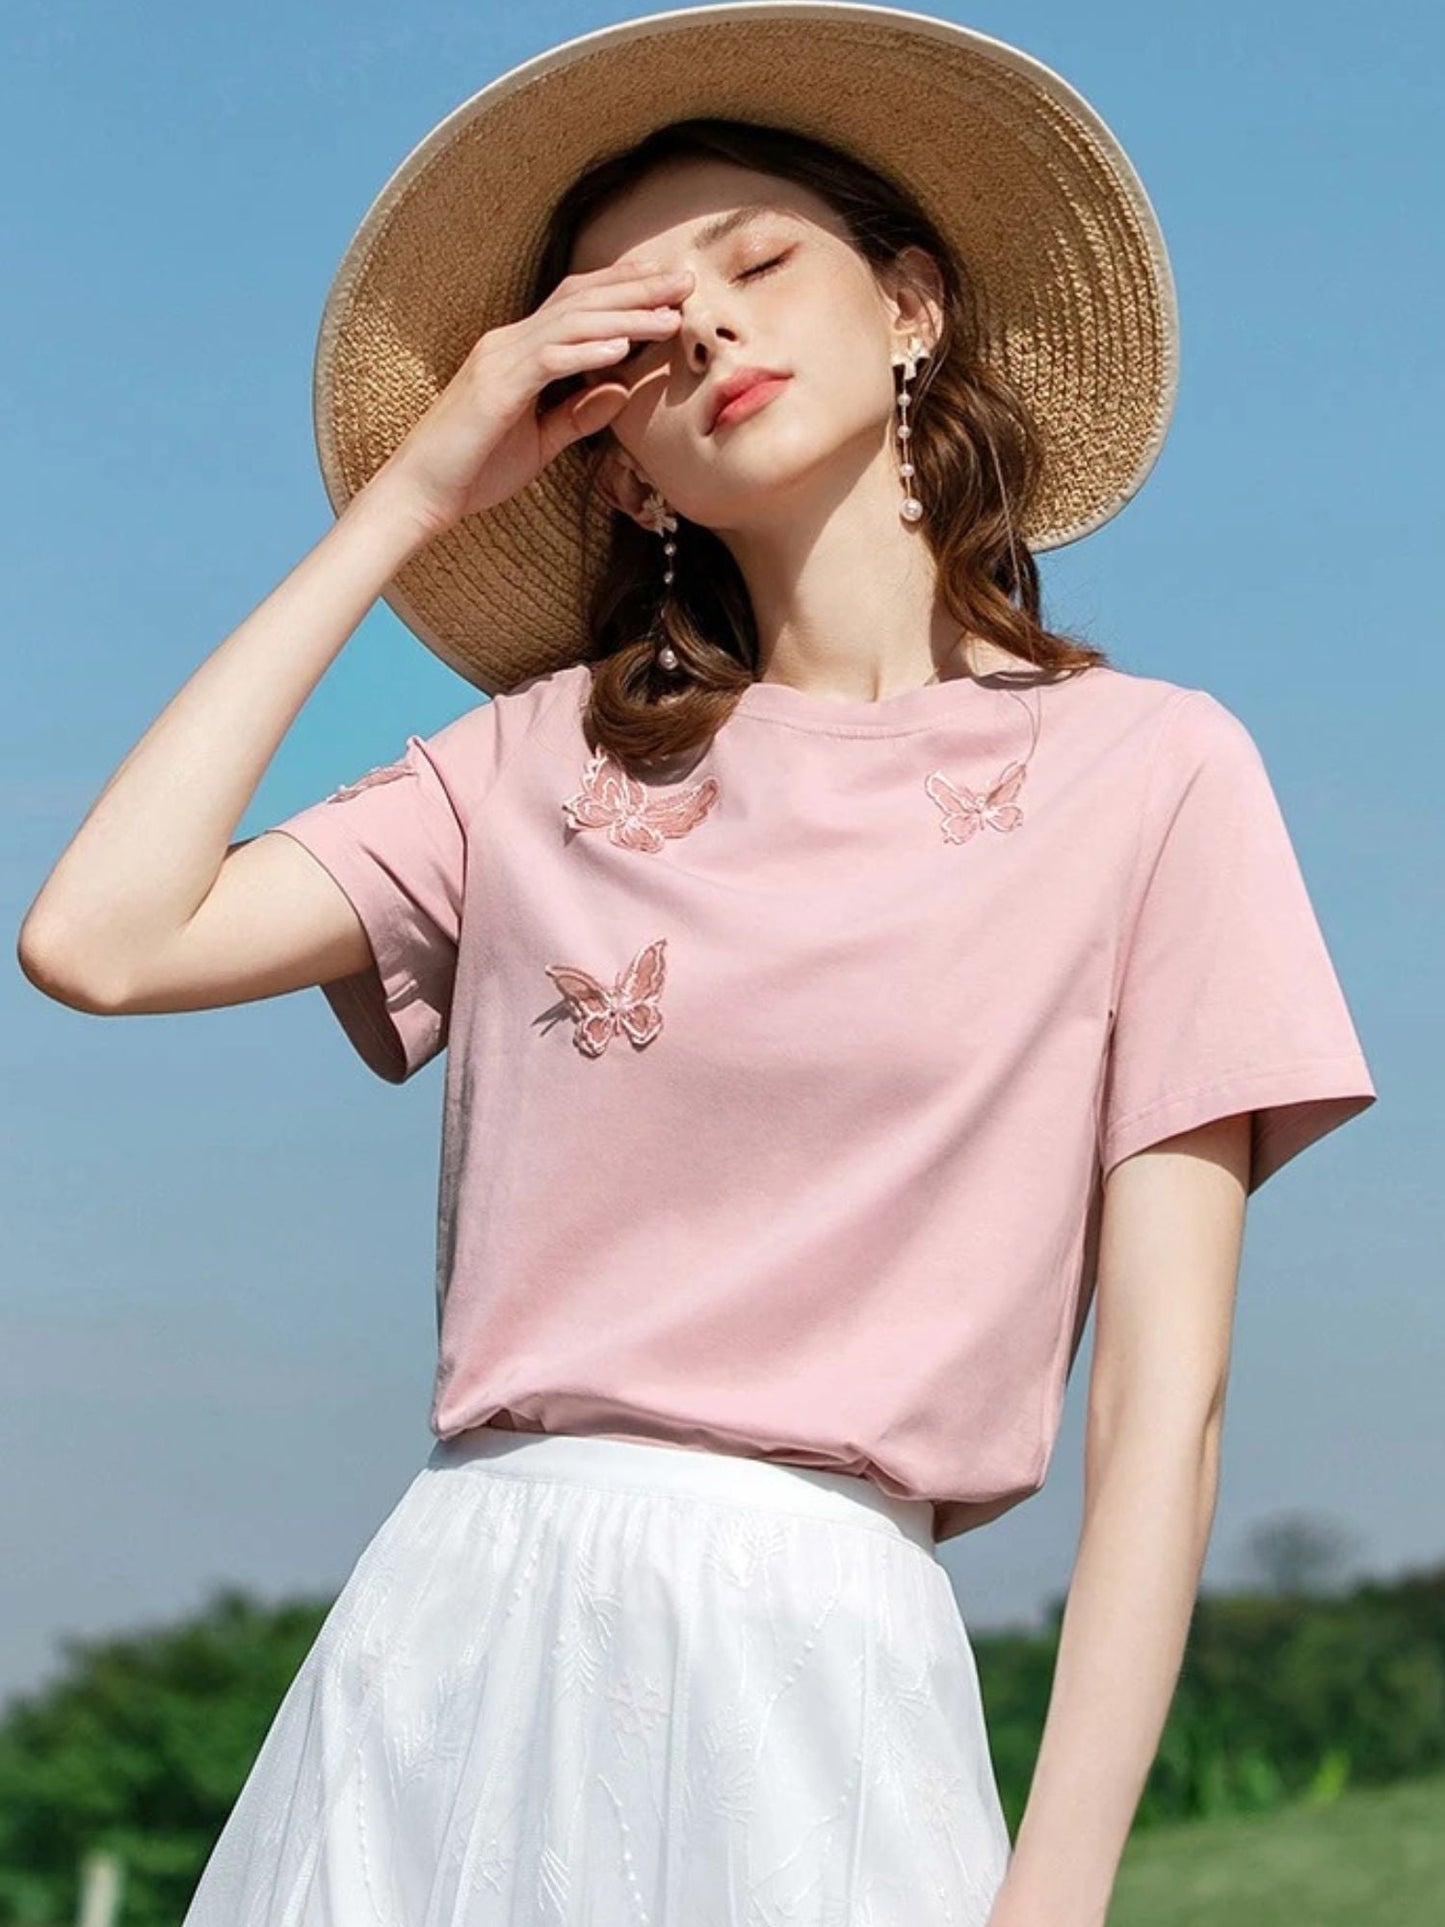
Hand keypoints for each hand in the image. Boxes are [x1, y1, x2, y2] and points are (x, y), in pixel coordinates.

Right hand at [370, 258, 693, 539]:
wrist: (419, 494)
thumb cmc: (474, 470)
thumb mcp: (540, 441)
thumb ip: (579, 413)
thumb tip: (622, 387)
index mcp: (518, 351)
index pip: (577, 304)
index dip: (623, 289)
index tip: (668, 285)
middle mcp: (508, 343)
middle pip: (581, 300)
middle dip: (637, 287)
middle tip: (687, 278)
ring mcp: (499, 361)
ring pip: (571, 323)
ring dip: (624, 315)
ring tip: (670, 313)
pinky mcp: (495, 389)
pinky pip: (548, 361)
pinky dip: (586, 350)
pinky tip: (623, 347)